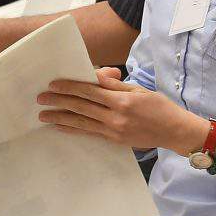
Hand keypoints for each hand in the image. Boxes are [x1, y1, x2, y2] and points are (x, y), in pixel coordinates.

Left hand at [37, 67, 205, 150]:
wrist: (175, 131)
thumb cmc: (159, 106)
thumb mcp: (139, 89)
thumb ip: (115, 84)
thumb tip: (95, 75)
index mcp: (123, 100)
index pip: (90, 91)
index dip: (70, 87)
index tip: (54, 84)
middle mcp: (116, 116)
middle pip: (81, 106)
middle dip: (59, 102)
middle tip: (41, 98)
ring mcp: (114, 130)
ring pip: (82, 122)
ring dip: (60, 118)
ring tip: (43, 115)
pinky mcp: (114, 140)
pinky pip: (89, 133)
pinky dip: (73, 129)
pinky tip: (61, 126)